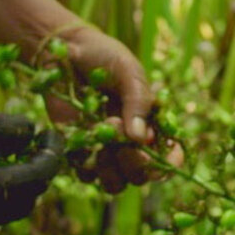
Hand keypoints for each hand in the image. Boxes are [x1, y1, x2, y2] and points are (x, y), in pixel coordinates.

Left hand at [41, 24, 166, 190]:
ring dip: (110, 168)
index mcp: (151, 123)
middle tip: (121, 139)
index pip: (169, 156)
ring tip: (101, 139)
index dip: (168, 162)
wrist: (65, 51)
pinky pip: (86, 175)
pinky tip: (83, 138)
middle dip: (135, 162)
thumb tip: (139, 137)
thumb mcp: (128, 71)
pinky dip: (85, 163)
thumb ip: (138, 101)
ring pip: (115, 183)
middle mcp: (130, 143)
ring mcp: (104, 150)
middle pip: (141, 175)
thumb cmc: (103, 57)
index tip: (157, 154)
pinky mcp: (78, 151)